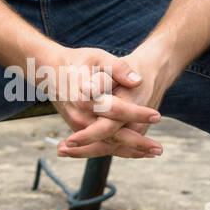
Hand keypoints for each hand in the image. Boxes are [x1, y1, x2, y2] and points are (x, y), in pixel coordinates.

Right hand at [44, 46, 162, 158]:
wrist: (50, 69)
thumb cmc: (78, 61)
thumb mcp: (97, 57)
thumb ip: (118, 68)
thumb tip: (137, 80)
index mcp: (85, 97)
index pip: (115, 110)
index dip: (137, 114)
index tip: (157, 115)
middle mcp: (80, 115)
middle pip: (112, 135)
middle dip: (137, 143)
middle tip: (159, 148)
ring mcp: (77, 125)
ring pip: (106, 144)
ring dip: (130, 150)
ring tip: (152, 153)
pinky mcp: (78, 129)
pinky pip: (100, 144)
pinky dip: (119, 148)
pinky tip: (136, 151)